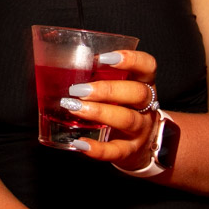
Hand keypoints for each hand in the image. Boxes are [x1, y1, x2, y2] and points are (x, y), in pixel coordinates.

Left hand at [63, 49, 159, 166]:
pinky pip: (116, 151)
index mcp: (144, 83)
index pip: (148, 66)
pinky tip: (80, 143)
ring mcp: (141, 129)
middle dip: (107, 89)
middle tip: (78, 89)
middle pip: (137, 93)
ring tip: (74, 108)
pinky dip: (98, 148)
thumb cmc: (123, 107)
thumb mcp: (119, 88)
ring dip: (99, 112)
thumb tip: (61, 63)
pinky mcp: (130, 151)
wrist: (145, 144)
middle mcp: (146, 106)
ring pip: (127, 119)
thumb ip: (99, 75)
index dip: (131, 60)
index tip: (104, 57)